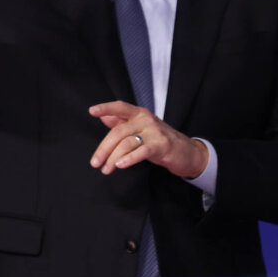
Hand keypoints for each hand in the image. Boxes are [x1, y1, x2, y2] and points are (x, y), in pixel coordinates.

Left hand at [88, 101, 208, 178]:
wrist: (185, 151)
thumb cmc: (159, 139)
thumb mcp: (140, 128)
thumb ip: (122, 122)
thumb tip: (104, 117)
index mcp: (139, 113)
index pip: (120, 107)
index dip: (106, 108)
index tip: (92, 111)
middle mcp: (146, 119)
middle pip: (119, 131)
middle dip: (104, 148)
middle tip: (95, 163)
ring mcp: (155, 132)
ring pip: (127, 143)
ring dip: (113, 158)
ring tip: (106, 169)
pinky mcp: (161, 145)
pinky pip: (141, 152)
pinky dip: (129, 159)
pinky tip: (120, 165)